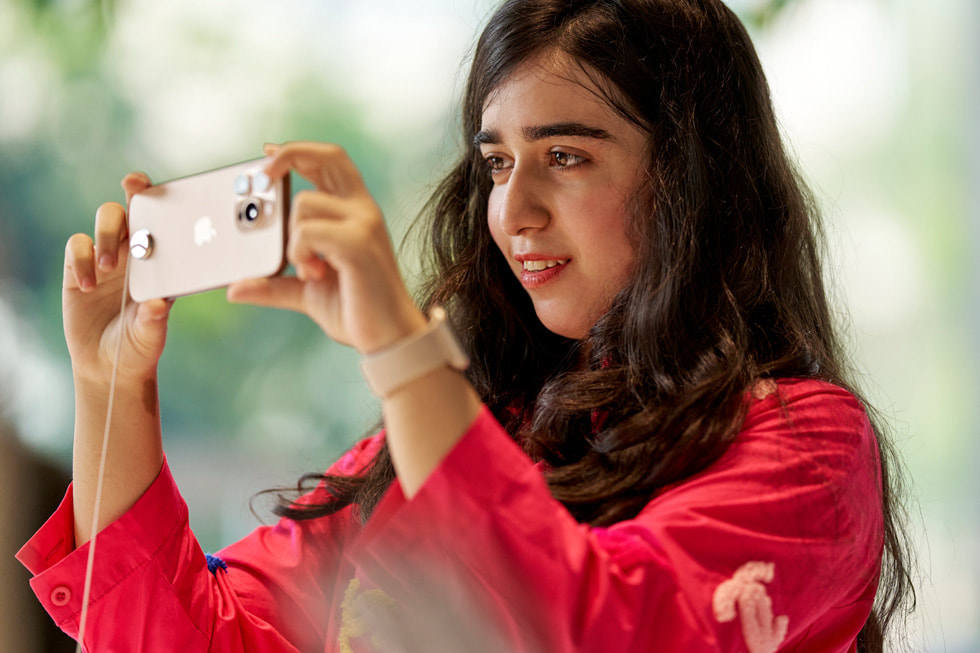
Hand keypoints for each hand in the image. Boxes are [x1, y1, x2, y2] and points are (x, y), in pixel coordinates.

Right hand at [63, 173, 173, 385]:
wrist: (108, 364)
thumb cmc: (139, 346)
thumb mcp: (150, 336)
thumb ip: (154, 320)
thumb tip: (158, 305)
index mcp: (161, 261)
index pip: (163, 222)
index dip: (161, 198)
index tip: (158, 186)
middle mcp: (135, 253)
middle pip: (132, 209)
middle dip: (133, 194)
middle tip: (133, 191)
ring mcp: (106, 258)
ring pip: (105, 220)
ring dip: (106, 235)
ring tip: (108, 269)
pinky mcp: (78, 268)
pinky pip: (77, 247)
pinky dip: (82, 260)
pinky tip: (87, 286)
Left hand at [227, 142, 425, 352]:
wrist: (389, 339)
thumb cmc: (355, 311)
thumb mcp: (306, 293)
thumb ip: (274, 284)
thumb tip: (234, 289)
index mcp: (355, 214)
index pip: (331, 163)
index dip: (298, 151)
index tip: (267, 152)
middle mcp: (364, 211)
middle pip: (329, 157)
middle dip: (291, 154)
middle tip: (262, 174)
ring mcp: (364, 224)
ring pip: (304, 203)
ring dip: (292, 237)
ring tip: (306, 269)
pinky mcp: (358, 244)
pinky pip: (308, 232)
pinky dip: (299, 252)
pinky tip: (312, 274)